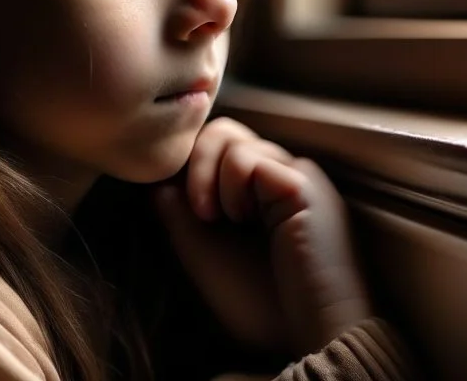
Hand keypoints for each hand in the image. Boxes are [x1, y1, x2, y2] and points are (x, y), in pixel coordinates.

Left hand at [153, 117, 371, 355]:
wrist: (306, 334)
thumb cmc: (261, 305)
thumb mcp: (204, 254)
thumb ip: (180, 216)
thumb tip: (159, 182)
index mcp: (262, 193)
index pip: (219, 149)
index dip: (191, 168)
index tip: (184, 207)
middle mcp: (282, 176)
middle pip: (224, 132)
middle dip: (195, 162)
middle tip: (198, 210)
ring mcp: (295, 175)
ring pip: (231, 138)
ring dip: (209, 177)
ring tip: (221, 219)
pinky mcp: (301, 183)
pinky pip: (247, 157)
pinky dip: (232, 183)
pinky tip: (242, 218)